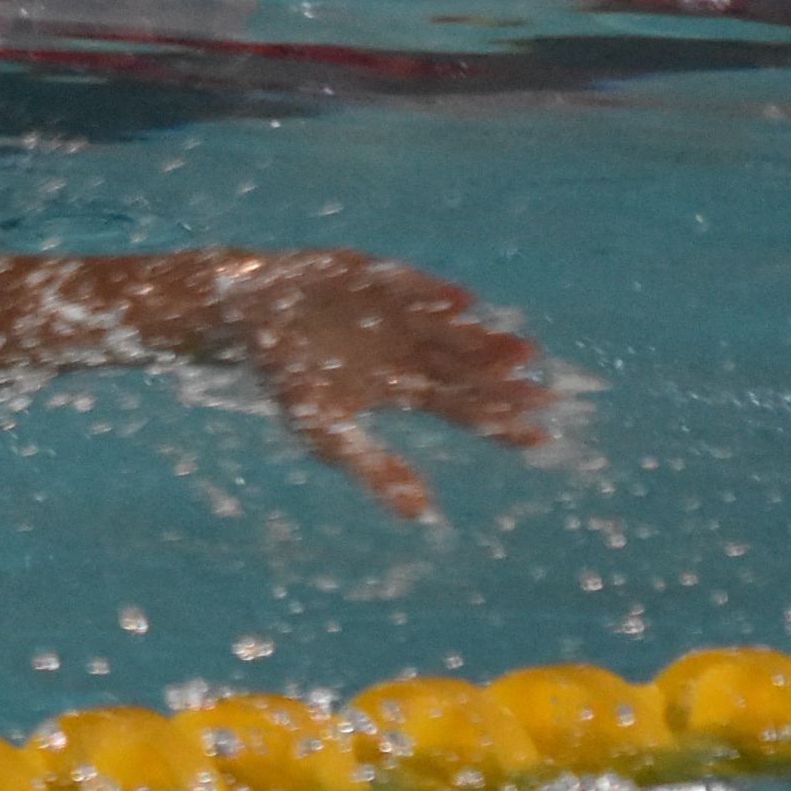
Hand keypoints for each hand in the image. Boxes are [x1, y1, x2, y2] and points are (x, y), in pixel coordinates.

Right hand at [218, 249, 549, 520]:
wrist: (245, 315)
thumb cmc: (287, 377)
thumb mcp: (324, 433)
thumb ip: (372, 468)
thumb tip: (420, 514)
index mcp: (406, 386)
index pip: (465, 407)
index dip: (500, 421)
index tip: (539, 438)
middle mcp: (413, 346)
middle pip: (468, 369)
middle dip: (505, 383)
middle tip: (544, 396)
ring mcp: (397, 310)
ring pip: (452, 330)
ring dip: (484, 341)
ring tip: (522, 353)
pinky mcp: (373, 276)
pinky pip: (409, 288)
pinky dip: (434, 296)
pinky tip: (463, 304)